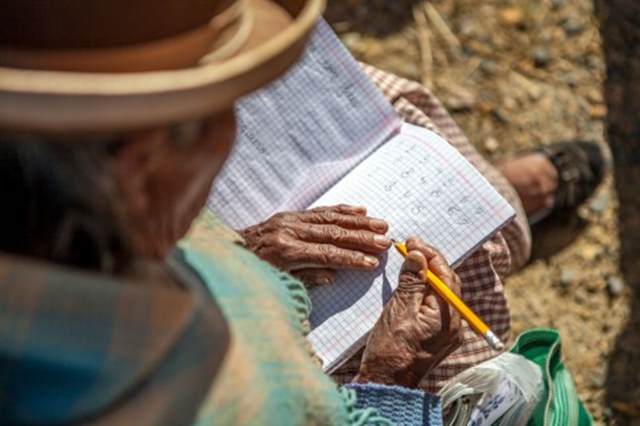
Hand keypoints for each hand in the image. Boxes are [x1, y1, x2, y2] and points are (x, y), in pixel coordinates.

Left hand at [239, 205, 390, 285]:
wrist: (225, 253)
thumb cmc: (251, 274)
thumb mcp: (276, 282)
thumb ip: (306, 278)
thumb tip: (333, 275)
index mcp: (285, 252)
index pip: (327, 254)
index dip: (351, 258)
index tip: (372, 263)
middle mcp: (289, 231)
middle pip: (332, 233)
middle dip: (361, 238)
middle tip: (385, 242)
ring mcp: (290, 220)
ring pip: (330, 218)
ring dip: (357, 221)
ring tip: (380, 224)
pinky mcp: (289, 214)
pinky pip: (319, 210)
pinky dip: (341, 210)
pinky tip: (359, 210)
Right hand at [354, 237, 462, 387]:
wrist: (385, 382)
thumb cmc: (390, 350)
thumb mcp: (399, 310)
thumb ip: (412, 281)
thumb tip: (418, 255)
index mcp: (448, 317)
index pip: (446, 276)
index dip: (430, 255)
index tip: (413, 242)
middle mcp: (453, 324)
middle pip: (446, 284)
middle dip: (429, 263)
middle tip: (410, 247)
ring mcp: (446, 331)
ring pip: (439, 293)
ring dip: (426, 275)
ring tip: (408, 261)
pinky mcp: (435, 335)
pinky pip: (433, 305)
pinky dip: (423, 290)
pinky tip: (409, 283)